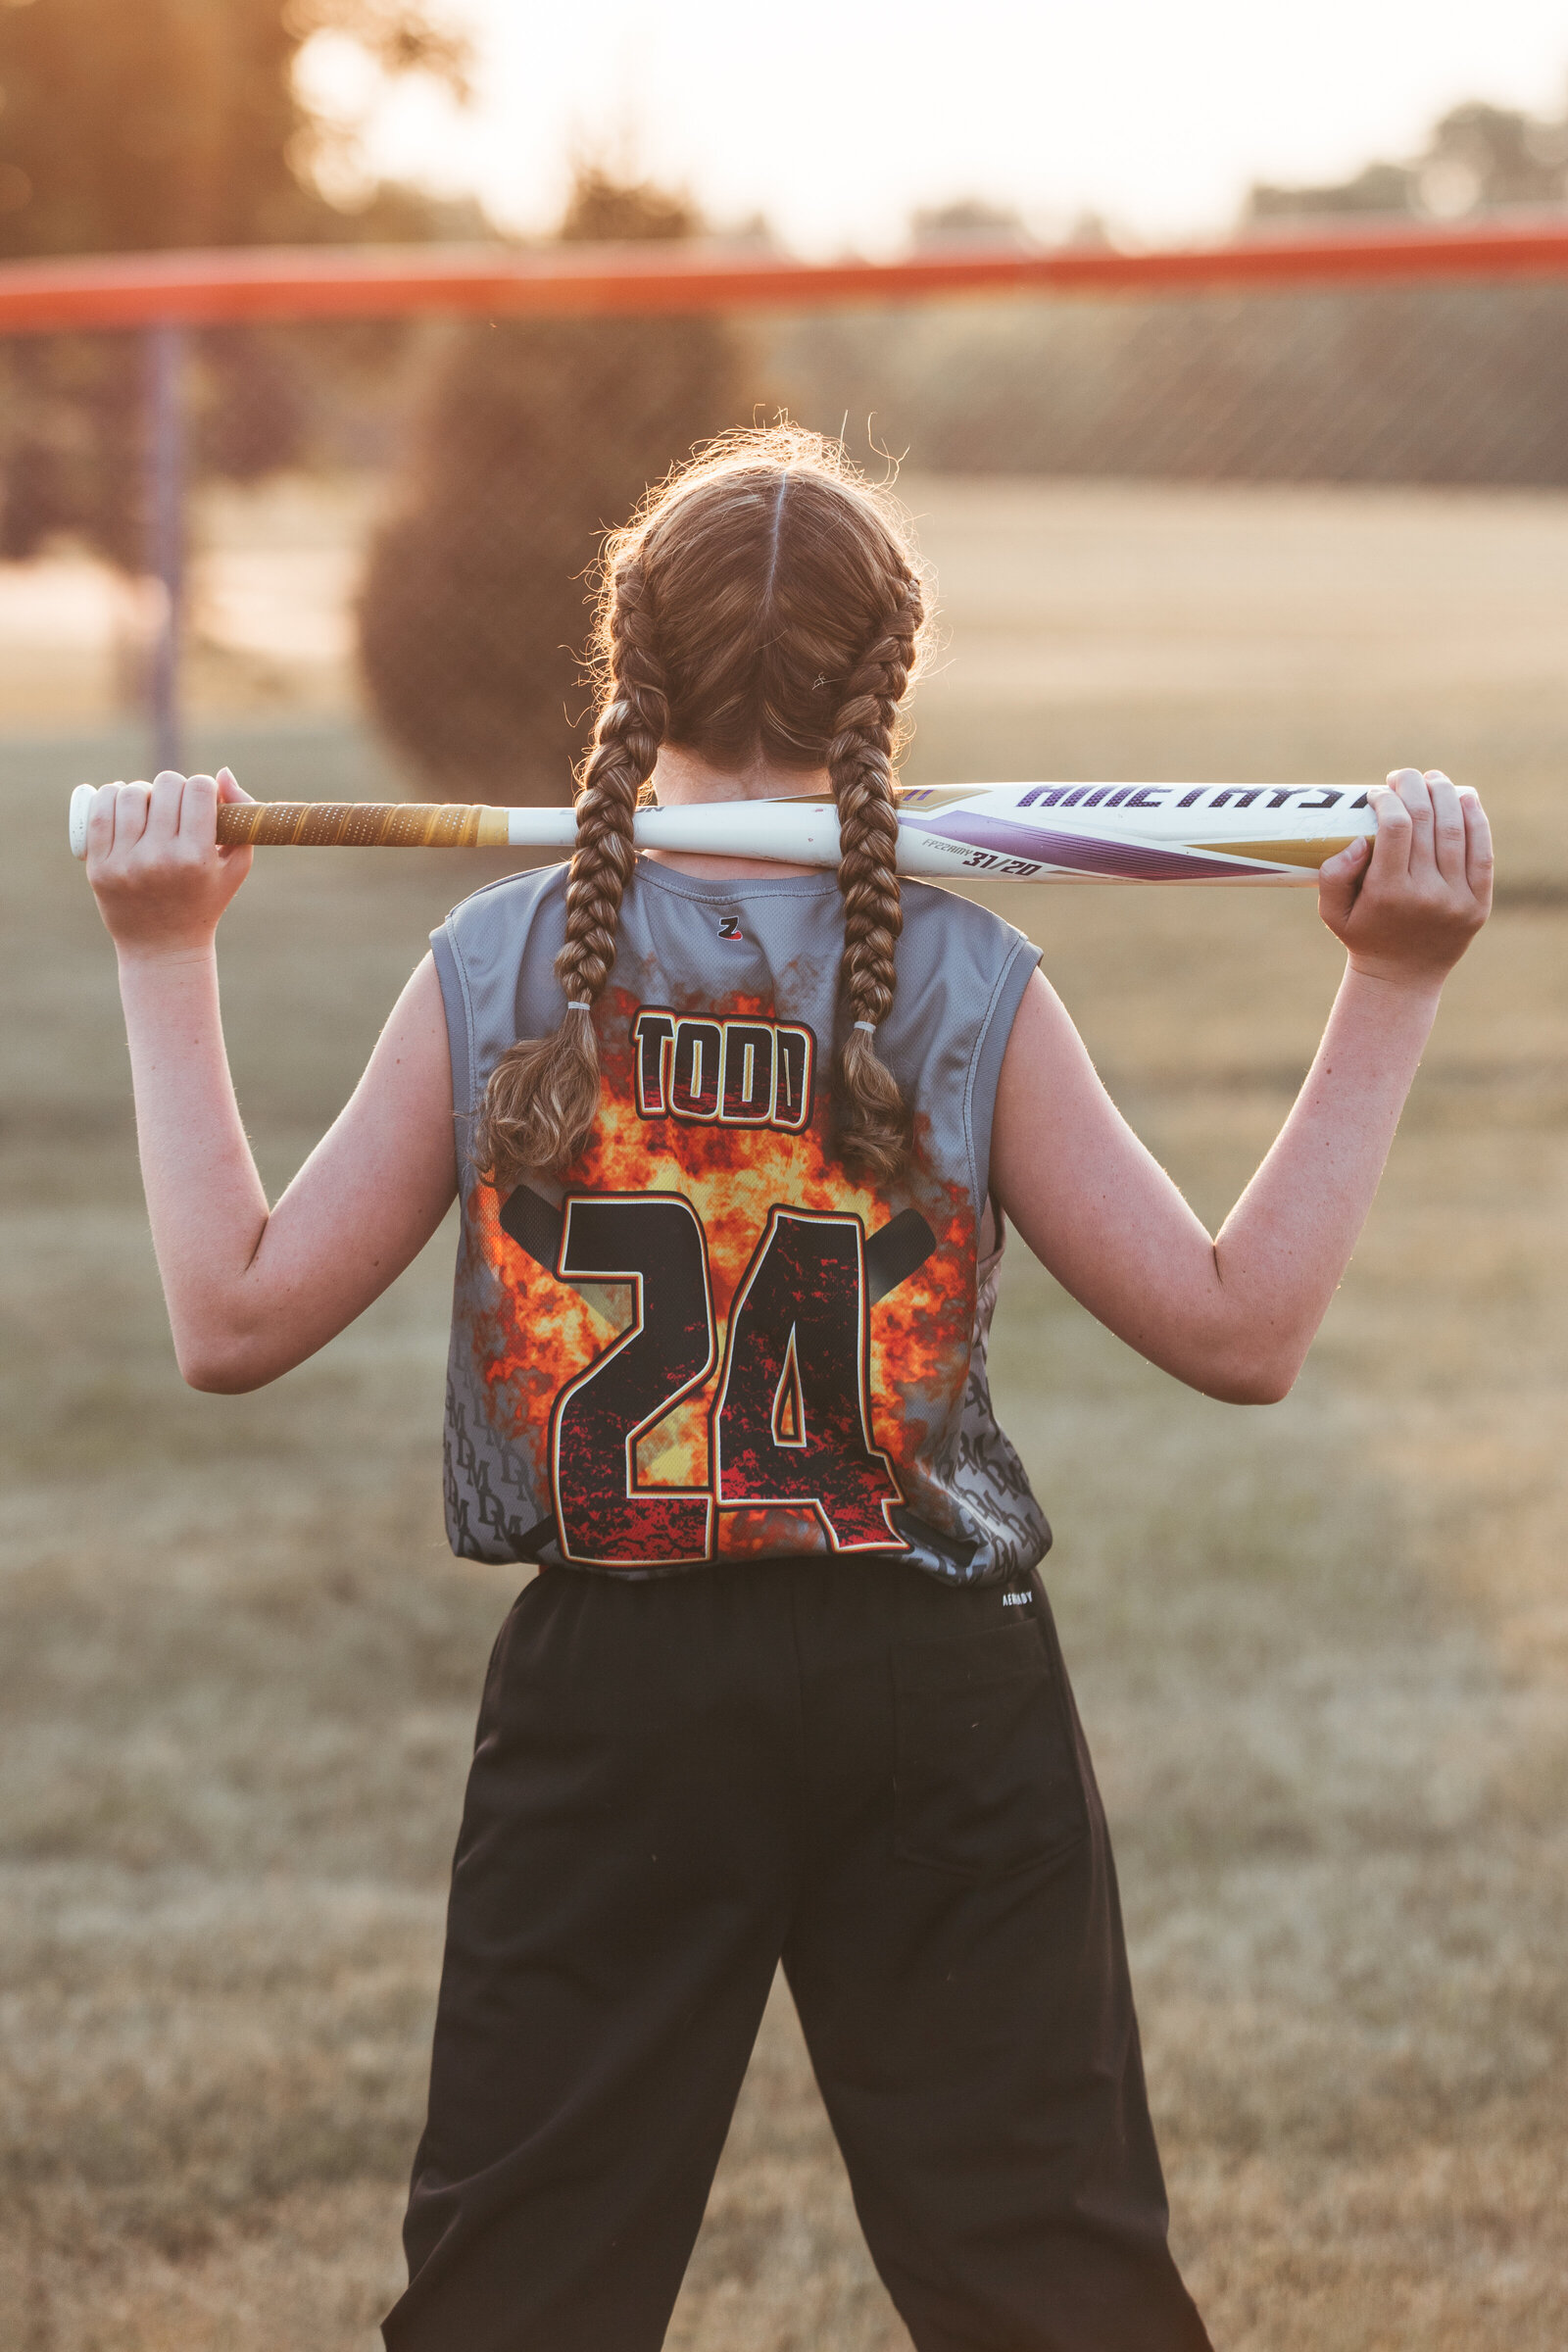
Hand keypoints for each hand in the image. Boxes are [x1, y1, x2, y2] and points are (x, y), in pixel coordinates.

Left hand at [85, 767, 253, 959]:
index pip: (198, 788)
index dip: (203, 787)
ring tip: (149, 807)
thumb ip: (242, 816)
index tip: (202, 801)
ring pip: (130, 793)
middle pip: (165, 785)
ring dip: (143, 791)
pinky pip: (100, 811)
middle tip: (175, 806)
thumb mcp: (236, 865)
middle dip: (174, 788)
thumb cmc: (205, 901)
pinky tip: (122, 804)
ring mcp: (126, 863)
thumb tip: (223, 772)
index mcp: (196, 858)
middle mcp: (160, 859)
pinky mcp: (99, 866)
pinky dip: (111, 796)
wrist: (163, 947)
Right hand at [1317, 768, 1491, 989]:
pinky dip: (1477, 819)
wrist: (1402, 978)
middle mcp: (1427, 895)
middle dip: (1414, 787)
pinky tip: (1466, 796)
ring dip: (1445, 794)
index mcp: (1388, 894)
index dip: (1388, 800)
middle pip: (1426, 821)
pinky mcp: (1479, 902)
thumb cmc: (1363, 936)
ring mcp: (1457, 899)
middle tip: (1402, 776)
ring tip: (1433, 779)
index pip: (1396, 828)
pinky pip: (1483, 852)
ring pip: (1456, 830)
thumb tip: (1358, 840)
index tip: (1376, 793)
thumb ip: (1333, 875)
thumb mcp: (1332, 912)